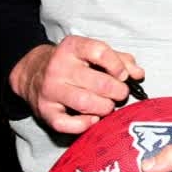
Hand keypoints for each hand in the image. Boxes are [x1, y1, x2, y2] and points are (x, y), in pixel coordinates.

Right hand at [8, 35, 144, 133]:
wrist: (33, 73)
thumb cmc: (73, 63)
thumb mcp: (94, 53)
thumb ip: (120, 60)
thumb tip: (138, 74)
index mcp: (72, 47)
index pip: (100, 52)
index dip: (117, 66)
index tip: (122, 75)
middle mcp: (58, 67)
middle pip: (98, 82)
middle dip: (117, 91)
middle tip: (120, 94)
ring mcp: (50, 90)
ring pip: (85, 103)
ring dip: (105, 108)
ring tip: (108, 105)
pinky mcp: (45, 111)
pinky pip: (66, 124)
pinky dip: (84, 124)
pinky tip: (93, 119)